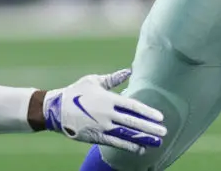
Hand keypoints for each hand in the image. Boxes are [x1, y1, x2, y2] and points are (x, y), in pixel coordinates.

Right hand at [42, 69, 165, 154]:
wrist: (56, 109)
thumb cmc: (76, 92)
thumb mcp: (94, 81)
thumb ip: (113, 78)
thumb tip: (129, 70)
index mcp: (109, 98)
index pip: (133, 106)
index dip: (148, 112)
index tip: (160, 117)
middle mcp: (108, 114)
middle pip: (134, 122)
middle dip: (150, 128)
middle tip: (164, 132)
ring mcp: (103, 127)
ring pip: (127, 134)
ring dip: (143, 139)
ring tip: (157, 142)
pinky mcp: (97, 137)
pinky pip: (116, 143)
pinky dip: (129, 147)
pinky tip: (140, 149)